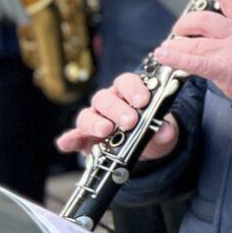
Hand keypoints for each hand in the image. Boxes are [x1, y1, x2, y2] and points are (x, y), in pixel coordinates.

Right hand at [57, 71, 179, 160]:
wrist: (146, 150)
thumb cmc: (152, 132)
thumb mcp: (162, 133)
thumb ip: (164, 131)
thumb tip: (165, 132)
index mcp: (128, 93)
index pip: (126, 82)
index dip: (134, 89)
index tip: (143, 101)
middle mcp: (108, 103)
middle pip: (105, 98)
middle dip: (117, 109)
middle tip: (130, 121)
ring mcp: (94, 120)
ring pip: (87, 115)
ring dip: (95, 122)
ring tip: (105, 130)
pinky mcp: (84, 138)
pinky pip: (73, 137)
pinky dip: (69, 140)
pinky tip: (66, 143)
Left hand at [151, 0, 231, 100]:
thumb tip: (223, 33)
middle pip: (203, 20)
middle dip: (185, 25)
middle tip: (180, 32)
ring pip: (195, 43)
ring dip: (177, 45)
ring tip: (168, 48)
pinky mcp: (227, 69)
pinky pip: (196, 63)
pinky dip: (176, 58)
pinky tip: (163, 55)